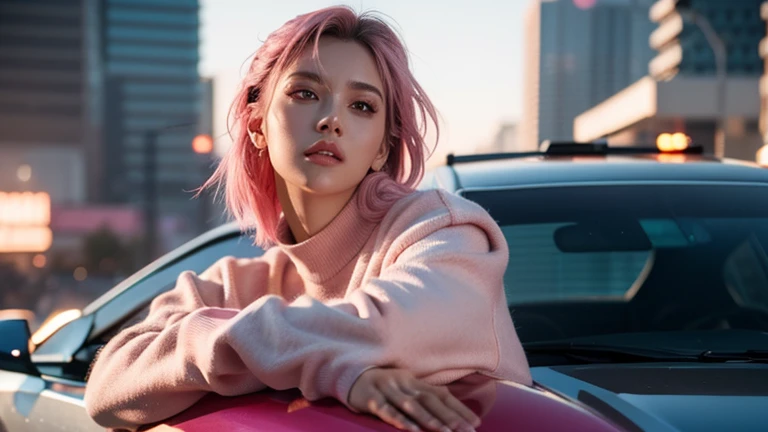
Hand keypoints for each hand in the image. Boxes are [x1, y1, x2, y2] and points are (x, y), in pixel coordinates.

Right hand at [348, 368, 480, 431]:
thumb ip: (422, 396)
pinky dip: (400, 420)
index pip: (441, 394)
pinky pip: (387, 410)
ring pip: (411, 404)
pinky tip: (412, 430)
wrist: (347, 374)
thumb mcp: (403, 387)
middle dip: (450, 416)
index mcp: (414, 380)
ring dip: (428, 418)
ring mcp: (387, 389)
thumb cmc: (380, 385)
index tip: (476, 424)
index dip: (459, 408)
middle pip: (430, 400)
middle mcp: (404, 383)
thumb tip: (448, 412)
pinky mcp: (370, 397)